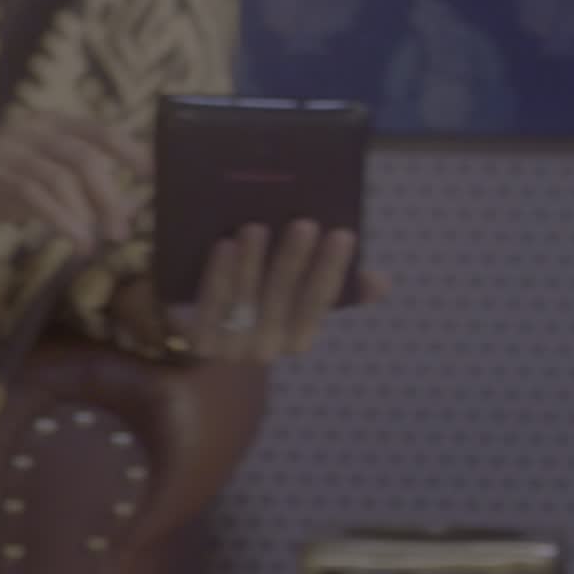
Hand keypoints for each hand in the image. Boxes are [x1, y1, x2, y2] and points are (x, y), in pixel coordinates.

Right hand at [0, 109, 148, 251]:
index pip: (98, 131)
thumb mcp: (41, 185)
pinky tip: (75, 242)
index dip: (130, 152)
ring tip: (98, 242)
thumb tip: (134, 206)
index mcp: (45, 123)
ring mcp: (5, 148)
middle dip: (109, 195)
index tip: (155, 176)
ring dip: (86, 213)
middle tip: (123, 229)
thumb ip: (81, 188)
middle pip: (83, 157)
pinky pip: (36, 196)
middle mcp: (26, 127)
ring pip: (61, 177)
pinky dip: (61, 221)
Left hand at [150, 220, 394, 361]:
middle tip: (303, 223)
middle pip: (283, 300)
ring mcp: (231, 350)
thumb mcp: (290, 290)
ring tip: (256, 227)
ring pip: (245, 301)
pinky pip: (210, 306)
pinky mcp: (198, 342)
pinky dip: (220, 275)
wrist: (192, 323)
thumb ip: (333, 285)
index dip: (332, 268)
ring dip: (253, 263)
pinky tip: (225, 246)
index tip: (344, 233)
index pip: (320, 302)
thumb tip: (381, 283)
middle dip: (295, 260)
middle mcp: (268, 350)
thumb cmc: (252, 298)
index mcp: (298, 339)